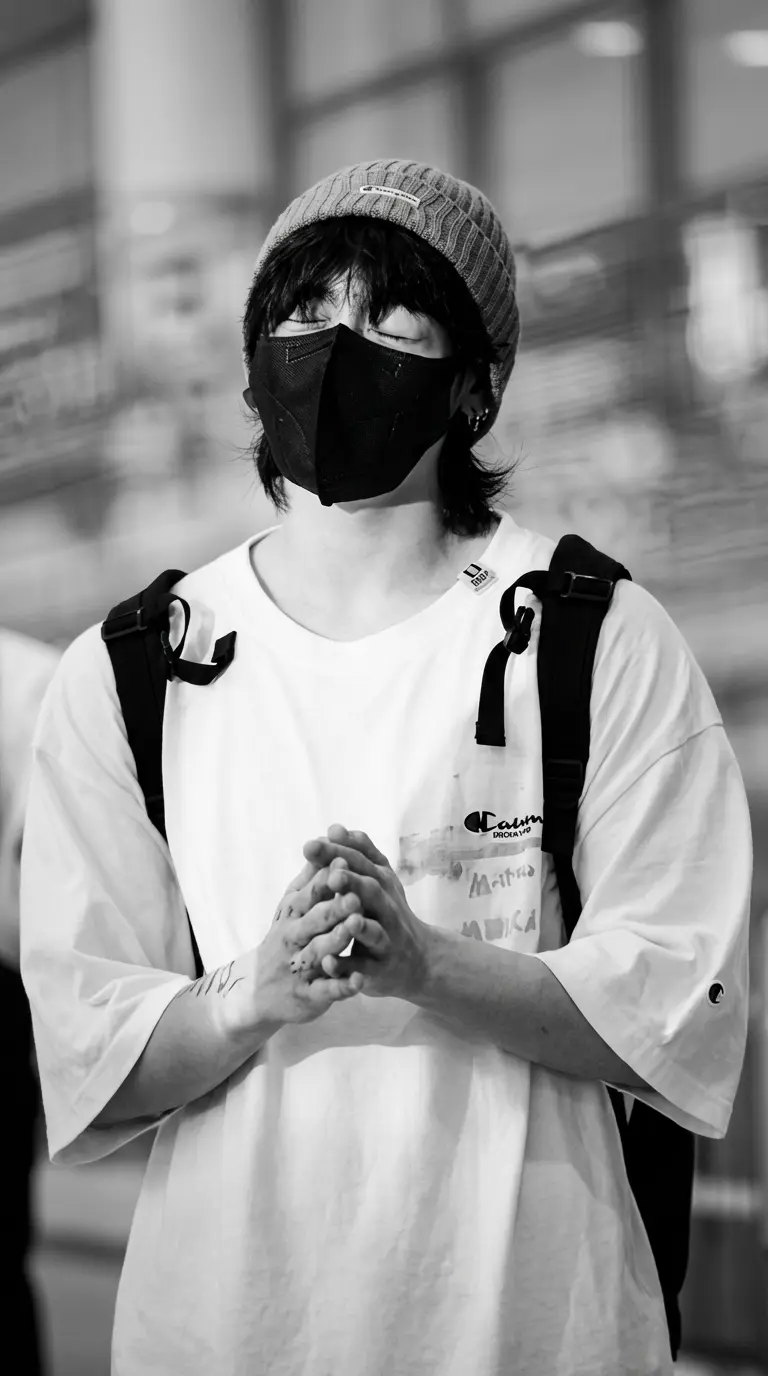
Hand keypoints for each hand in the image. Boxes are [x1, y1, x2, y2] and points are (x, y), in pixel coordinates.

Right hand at [249, 862, 364, 1029]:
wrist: (257, 990)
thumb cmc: (285, 939)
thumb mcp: (292, 907)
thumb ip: (310, 879)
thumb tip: (323, 841)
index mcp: (294, 913)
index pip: (312, 892)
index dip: (328, 877)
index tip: (345, 860)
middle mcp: (294, 937)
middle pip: (315, 920)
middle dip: (334, 907)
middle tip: (355, 895)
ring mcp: (299, 967)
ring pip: (319, 952)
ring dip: (337, 939)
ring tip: (357, 927)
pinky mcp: (307, 994)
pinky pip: (325, 990)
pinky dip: (341, 985)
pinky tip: (358, 980)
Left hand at [290, 825, 428, 1001]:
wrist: (419, 959)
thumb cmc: (388, 913)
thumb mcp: (378, 880)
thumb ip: (358, 854)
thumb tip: (334, 827)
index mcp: (381, 883)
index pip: (359, 863)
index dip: (337, 854)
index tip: (310, 845)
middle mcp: (387, 908)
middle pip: (371, 892)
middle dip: (352, 883)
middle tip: (332, 874)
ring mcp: (386, 939)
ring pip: (373, 931)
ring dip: (358, 926)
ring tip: (345, 920)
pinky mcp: (380, 969)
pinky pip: (363, 968)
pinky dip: (347, 967)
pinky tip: (328, 962)